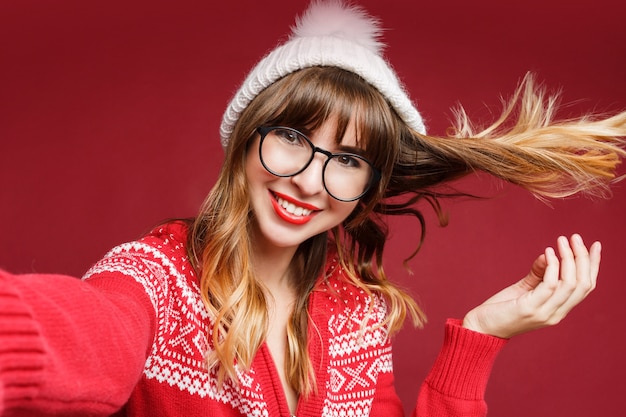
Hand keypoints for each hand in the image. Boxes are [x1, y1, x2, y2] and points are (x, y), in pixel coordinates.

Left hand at [462, 234, 599, 338]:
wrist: (482, 328)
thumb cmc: (502, 309)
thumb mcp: (524, 289)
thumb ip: (538, 274)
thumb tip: (550, 254)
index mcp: (559, 309)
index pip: (585, 287)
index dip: (593, 266)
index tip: (595, 245)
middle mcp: (556, 314)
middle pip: (582, 284)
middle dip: (583, 258)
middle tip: (575, 238)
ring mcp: (544, 313)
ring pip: (570, 283)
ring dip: (569, 258)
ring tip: (562, 241)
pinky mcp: (530, 309)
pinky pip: (550, 285)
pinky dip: (553, 266)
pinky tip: (548, 252)